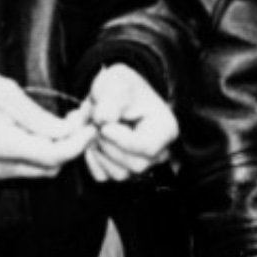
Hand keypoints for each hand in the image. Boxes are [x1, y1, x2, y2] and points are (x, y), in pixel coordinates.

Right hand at [0, 72, 94, 180]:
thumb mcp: (5, 94)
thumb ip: (38, 117)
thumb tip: (68, 130)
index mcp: (4, 146)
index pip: (54, 156)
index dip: (78, 143)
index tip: (91, 125)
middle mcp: (0, 167)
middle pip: (51, 169)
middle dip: (70, 147)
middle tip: (79, 120)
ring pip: (39, 171)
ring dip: (56, 152)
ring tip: (63, 124)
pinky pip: (25, 169)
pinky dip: (39, 155)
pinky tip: (41, 133)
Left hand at [80, 63, 177, 182]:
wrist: (110, 95)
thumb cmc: (120, 87)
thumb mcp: (116, 81)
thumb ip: (112, 99)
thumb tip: (104, 120)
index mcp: (165, 129)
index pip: (147, 147)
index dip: (121, 139)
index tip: (103, 125)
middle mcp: (158, 152)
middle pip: (134, 164)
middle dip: (108, 144)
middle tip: (94, 122)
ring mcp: (141, 165)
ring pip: (119, 174)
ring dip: (98, 150)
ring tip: (93, 127)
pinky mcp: (122, 172)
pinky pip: (103, 176)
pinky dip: (92, 158)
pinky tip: (92, 139)